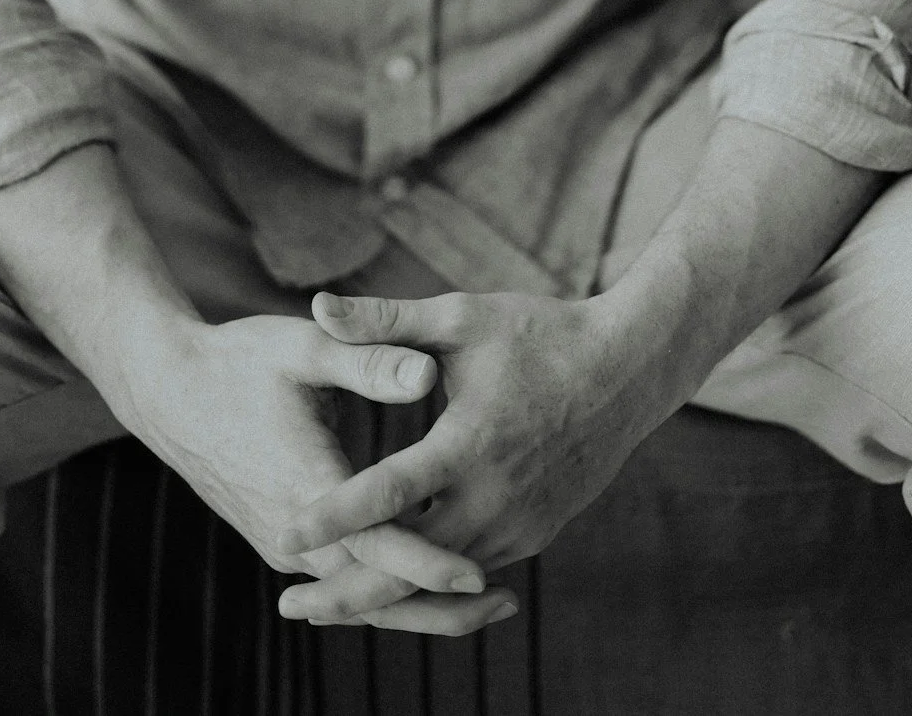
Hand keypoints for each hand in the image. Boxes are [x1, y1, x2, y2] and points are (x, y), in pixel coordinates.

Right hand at [130, 309, 514, 632]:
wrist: (170, 392)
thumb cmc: (238, 361)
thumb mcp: (303, 347)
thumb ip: (367, 358)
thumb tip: (428, 373)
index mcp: (305, 485)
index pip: (375, 542)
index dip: (427, 562)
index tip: (479, 574)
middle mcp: (293, 532)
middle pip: (374, 590)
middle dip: (439, 604)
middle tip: (507, 602)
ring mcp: (286, 544)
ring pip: (359, 593)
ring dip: (416, 602)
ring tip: (486, 600)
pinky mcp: (284, 542)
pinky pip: (343, 579)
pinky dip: (386, 587)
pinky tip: (428, 579)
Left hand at [272, 288, 667, 617]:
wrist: (628, 371)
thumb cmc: (539, 334)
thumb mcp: (461, 318)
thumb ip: (385, 321)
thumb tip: (315, 305)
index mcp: (469, 442)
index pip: (387, 492)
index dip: (332, 516)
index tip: (283, 532)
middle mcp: (494, 498)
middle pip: (409, 564)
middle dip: (347, 591)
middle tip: (286, 606)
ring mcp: (518, 526)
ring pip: (440, 579)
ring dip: (385, 595)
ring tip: (325, 605)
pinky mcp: (533, 536)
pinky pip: (471, 569)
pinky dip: (429, 583)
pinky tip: (392, 588)